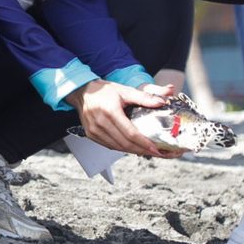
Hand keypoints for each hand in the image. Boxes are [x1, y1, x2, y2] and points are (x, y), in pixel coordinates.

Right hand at [68, 80, 183, 157]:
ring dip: (133, 151)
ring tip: (146, 151)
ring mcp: (94, 130)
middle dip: (142, 150)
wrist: (82, 92)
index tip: (156, 149)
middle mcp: (100, 123)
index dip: (144, 143)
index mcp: (110, 112)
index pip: (130, 133)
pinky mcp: (91, 135)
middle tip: (155, 153)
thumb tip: (161, 102)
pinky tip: (131, 147)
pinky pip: (109, 146)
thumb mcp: (125, 91)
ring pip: (117, 147)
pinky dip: (122, 148)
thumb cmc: (103, 90)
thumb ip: (144, 97)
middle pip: (125, 143)